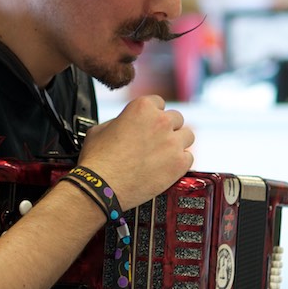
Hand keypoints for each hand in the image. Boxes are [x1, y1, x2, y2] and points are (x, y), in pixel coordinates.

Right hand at [76, 95, 194, 209]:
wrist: (101, 186)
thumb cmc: (98, 160)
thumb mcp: (101, 129)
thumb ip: (118, 121)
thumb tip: (123, 124)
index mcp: (142, 107)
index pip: (159, 102)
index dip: (153, 114)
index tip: (150, 124)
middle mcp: (161, 121)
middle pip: (176, 118)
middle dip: (168, 128)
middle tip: (156, 141)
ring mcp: (172, 142)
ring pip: (187, 136)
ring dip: (178, 143)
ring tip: (165, 154)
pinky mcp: (179, 163)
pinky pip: (188, 158)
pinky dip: (180, 163)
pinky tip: (167, 168)